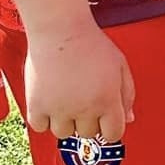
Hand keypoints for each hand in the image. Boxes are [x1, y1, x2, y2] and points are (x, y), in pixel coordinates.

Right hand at [24, 19, 135, 142]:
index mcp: (108, 100)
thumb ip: (127, 94)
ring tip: (65, 98)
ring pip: (64, 133)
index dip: (110, 127)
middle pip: (88, 134)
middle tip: (83, 98)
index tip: (104, 117)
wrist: (60, 29)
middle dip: (88, 120)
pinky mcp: (36, 105)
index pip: (113, 134)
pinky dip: (43, 119)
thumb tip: (128, 119)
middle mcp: (85, 109)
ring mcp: (59, 109)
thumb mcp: (120, 65)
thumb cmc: (92, 45)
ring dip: (65, 121)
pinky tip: (49, 101)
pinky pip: (40, 127)